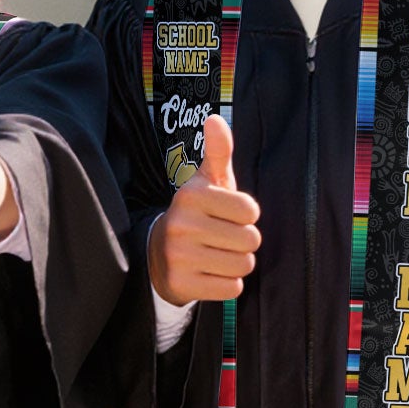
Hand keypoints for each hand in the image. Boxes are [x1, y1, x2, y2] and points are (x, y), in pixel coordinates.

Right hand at [148, 114, 260, 303]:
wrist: (157, 254)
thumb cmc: (196, 214)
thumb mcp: (205, 182)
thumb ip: (218, 152)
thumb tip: (215, 119)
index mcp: (191, 195)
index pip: (251, 211)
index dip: (246, 216)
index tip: (226, 215)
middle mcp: (181, 224)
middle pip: (251, 240)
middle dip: (243, 242)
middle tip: (221, 239)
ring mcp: (179, 256)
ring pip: (243, 265)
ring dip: (237, 263)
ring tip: (216, 255)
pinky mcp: (181, 284)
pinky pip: (231, 288)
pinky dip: (226, 284)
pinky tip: (209, 273)